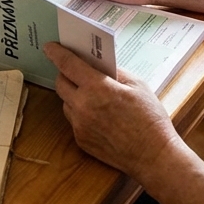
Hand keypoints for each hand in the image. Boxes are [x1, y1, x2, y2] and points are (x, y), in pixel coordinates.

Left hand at [45, 42, 181, 177]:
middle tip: (76, 71)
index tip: (50, 47)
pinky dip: (81, 114)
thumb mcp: (138, 85)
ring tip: (92, 95)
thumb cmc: (150, 119)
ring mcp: (79, 125)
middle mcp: (82, 106)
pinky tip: (99, 115)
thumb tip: (100, 65)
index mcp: (97, 88)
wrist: (154, 156)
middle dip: (65, 74)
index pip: (68, 64)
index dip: (56, 53)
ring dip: (73, 95)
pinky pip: (74, 120)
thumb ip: (115, 72)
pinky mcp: (81, 140)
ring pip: (66, 103)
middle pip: (60, 83)